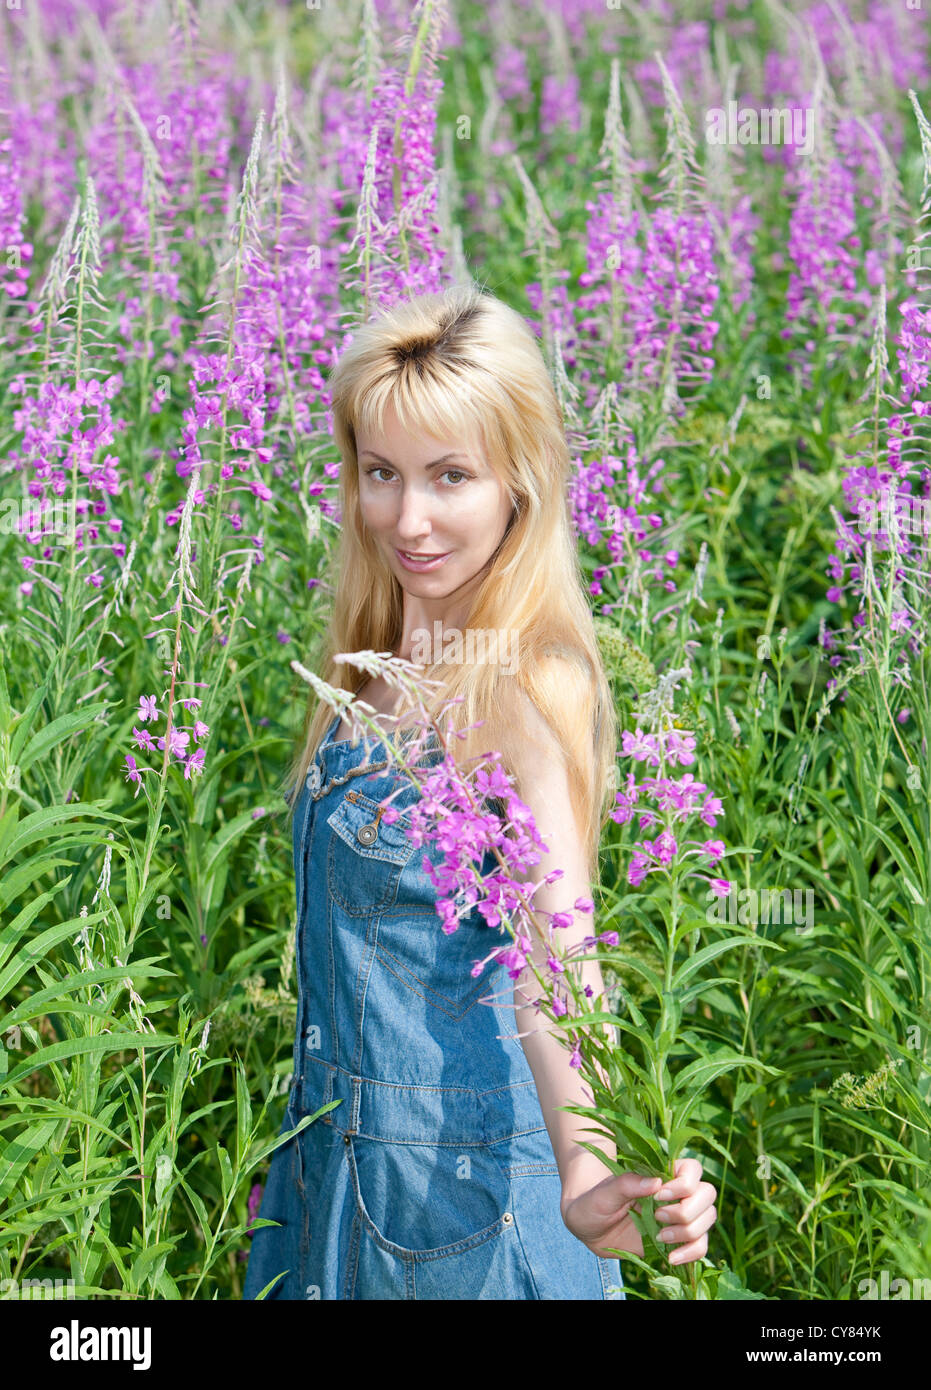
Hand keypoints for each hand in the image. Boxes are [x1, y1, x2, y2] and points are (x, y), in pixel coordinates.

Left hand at [560, 1156, 717, 1265]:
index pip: (691, 1169)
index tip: (658, 1196)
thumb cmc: (595, 1202)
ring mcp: (680, 1216)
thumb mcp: (604, 1193)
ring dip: (689, 1231)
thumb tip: (655, 1182)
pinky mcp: (679, 1239)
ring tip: (660, 1237)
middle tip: (658, 1217)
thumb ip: (626, 1185)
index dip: (683, 1184)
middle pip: (707, 1194)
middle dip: (687, 1210)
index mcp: (660, 1173)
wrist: (590, 1228)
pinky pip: (701, 1245)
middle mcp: (676, 1192)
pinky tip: (672, 1258)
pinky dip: (692, 1253)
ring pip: (708, 1218)